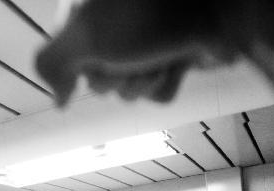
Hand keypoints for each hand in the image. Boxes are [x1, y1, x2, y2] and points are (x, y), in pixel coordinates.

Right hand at [36, 0, 240, 105]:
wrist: (221, 13)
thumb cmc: (151, 17)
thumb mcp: (86, 33)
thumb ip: (52, 63)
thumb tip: (58, 99)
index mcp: (89, 7)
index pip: (63, 55)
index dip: (79, 62)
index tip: (95, 54)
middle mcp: (114, 22)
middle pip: (95, 77)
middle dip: (116, 77)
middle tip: (132, 56)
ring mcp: (144, 40)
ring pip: (127, 88)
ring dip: (143, 81)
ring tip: (161, 57)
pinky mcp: (171, 55)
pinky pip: (157, 91)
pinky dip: (167, 82)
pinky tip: (177, 63)